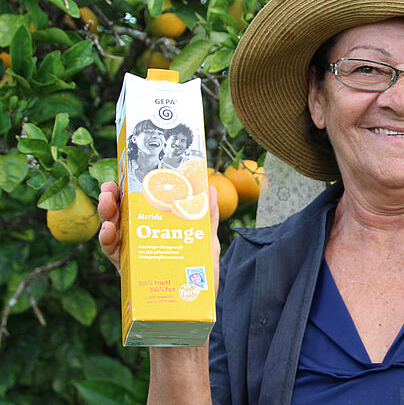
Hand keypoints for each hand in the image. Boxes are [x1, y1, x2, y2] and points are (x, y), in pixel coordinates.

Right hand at [98, 182, 221, 290]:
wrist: (194, 313)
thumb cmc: (200, 279)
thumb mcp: (207, 245)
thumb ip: (207, 219)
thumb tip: (212, 188)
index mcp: (158, 230)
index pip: (140, 205)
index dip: (130, 190)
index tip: (125, 175)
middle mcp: (142, 241)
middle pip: (122, 215)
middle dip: (112, 199)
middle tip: (109, 187)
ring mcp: (134, 256)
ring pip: (113, 231)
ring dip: (106, 214)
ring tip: (106, 202)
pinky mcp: (129, 272)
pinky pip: (113, 254)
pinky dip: (107, 241)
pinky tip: (108, 230)